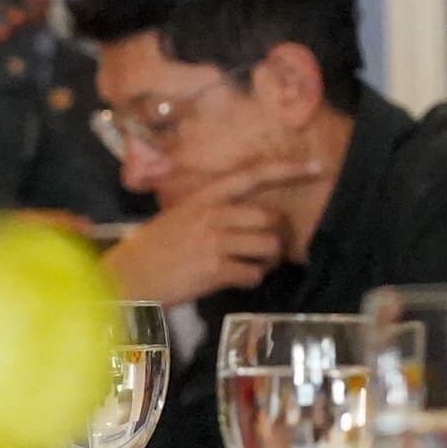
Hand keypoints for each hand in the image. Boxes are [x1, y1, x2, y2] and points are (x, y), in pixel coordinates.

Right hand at [101, 158, 316, 304]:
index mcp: (205, 196)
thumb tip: (252, 213)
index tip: (318, 167)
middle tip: (270, 248)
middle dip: (278, 235)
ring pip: (268, 246)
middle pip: (270, 218)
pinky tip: (238, 279)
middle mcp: (212, 214)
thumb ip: (213, 208)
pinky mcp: (214, 270)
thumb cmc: (156, 246)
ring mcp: (214, 241)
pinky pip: (254, 274)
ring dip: (269, 260)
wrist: (128, 276)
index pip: (253, 175)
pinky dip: (252, 279)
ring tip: (255, 264)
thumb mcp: (180, 214)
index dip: (288, 170)